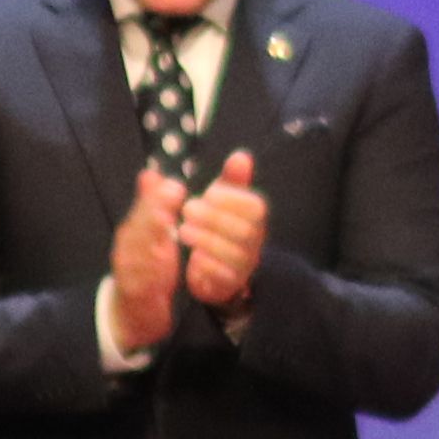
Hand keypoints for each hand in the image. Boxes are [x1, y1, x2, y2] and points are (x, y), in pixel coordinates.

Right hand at [106, 165, 190, 355]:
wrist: (133, 310)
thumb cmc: (145, 266)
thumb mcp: (149, 235)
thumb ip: (151, 206)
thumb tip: (150, 173)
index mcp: (133, 230)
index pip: (142, 210)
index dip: (157, 198)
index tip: (176, 186)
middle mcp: (126, 247)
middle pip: (137, 227)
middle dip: (153, 214)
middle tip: (172, 201)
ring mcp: (127, 269)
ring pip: (136, 252)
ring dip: (150, 238)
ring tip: (166, 226)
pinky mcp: (132, 291)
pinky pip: (140, 280)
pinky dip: (151, 271)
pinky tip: (163, 263)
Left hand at [177, 147, 266, 319]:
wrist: (215, 273)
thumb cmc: (218, 227)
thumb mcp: (223, 200)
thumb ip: (231, 180)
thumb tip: (242, 155)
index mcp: (255, 219)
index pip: (256, 207)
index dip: (232, 198)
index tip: (208, 192)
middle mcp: (255, 242)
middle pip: (245, 230)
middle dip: (214, 218)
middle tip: (187, 209)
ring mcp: (244, 264)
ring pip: (235, 253)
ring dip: (207, 239)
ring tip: (183, 231)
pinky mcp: (230, 284)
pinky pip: (224, 276)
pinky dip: (207, 265)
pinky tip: (192, 257)